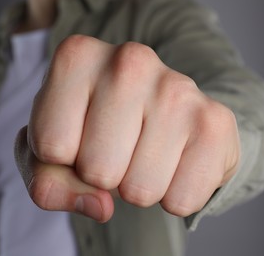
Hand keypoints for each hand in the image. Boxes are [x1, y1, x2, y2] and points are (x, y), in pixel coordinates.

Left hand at [14, 35, 239, 222]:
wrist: (160, 111)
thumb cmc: (97, 126)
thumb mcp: (52, 149)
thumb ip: (48, 182)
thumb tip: (99, 206)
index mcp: (78, 58)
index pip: (52, 147)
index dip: (62, 159)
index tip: (78, 137)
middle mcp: (130, 61)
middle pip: (97, 170)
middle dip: (103, 176)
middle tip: (117, 148)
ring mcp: (177, 88)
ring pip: (140, 191)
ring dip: (138, 186)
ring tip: (145, 152)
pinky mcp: (215, 121)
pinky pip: (181, 201)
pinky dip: (174, 196)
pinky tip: (175, 160)